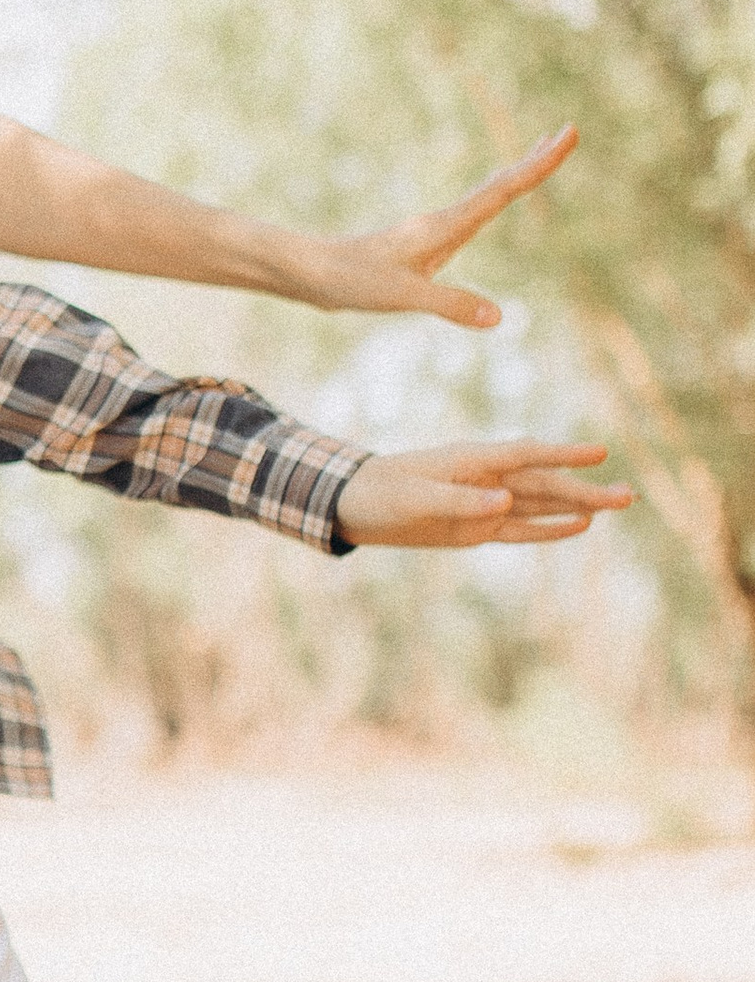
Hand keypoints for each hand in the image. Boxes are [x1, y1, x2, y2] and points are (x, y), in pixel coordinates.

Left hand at [302, 126, 574, 326]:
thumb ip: (449, 304)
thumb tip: (497, 317)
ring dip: (512, 178)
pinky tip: (482, 211)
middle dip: (533, 162)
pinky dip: (487, 203)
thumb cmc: (350, 281)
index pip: (502, 191)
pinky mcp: (415, 247)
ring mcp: (428, 233)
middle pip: (497, 186)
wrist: (308, 273)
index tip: (568, 133)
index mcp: (443, 227)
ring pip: (481, 199)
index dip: (537, 165)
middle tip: (567, 133)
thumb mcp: (402, 296)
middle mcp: (440, 223)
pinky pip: (464, 217)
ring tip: (536, 160)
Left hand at [335, 440, 630, 547]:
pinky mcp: (477, 527)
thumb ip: (460, 501)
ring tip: (618, 505)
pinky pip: (520, 528)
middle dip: (585, 490)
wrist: (354, 506)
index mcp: (472, 461)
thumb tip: (506, 502)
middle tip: (628, 496)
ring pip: (540, 505)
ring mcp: (485, 503)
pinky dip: (549, 528)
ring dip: (577, 506)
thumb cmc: (381, 492)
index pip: (527, 455)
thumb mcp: (415, 498)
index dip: (563, 454)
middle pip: (544, 484)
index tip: (599, 453)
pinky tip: (580, 526)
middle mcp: (487, 479)